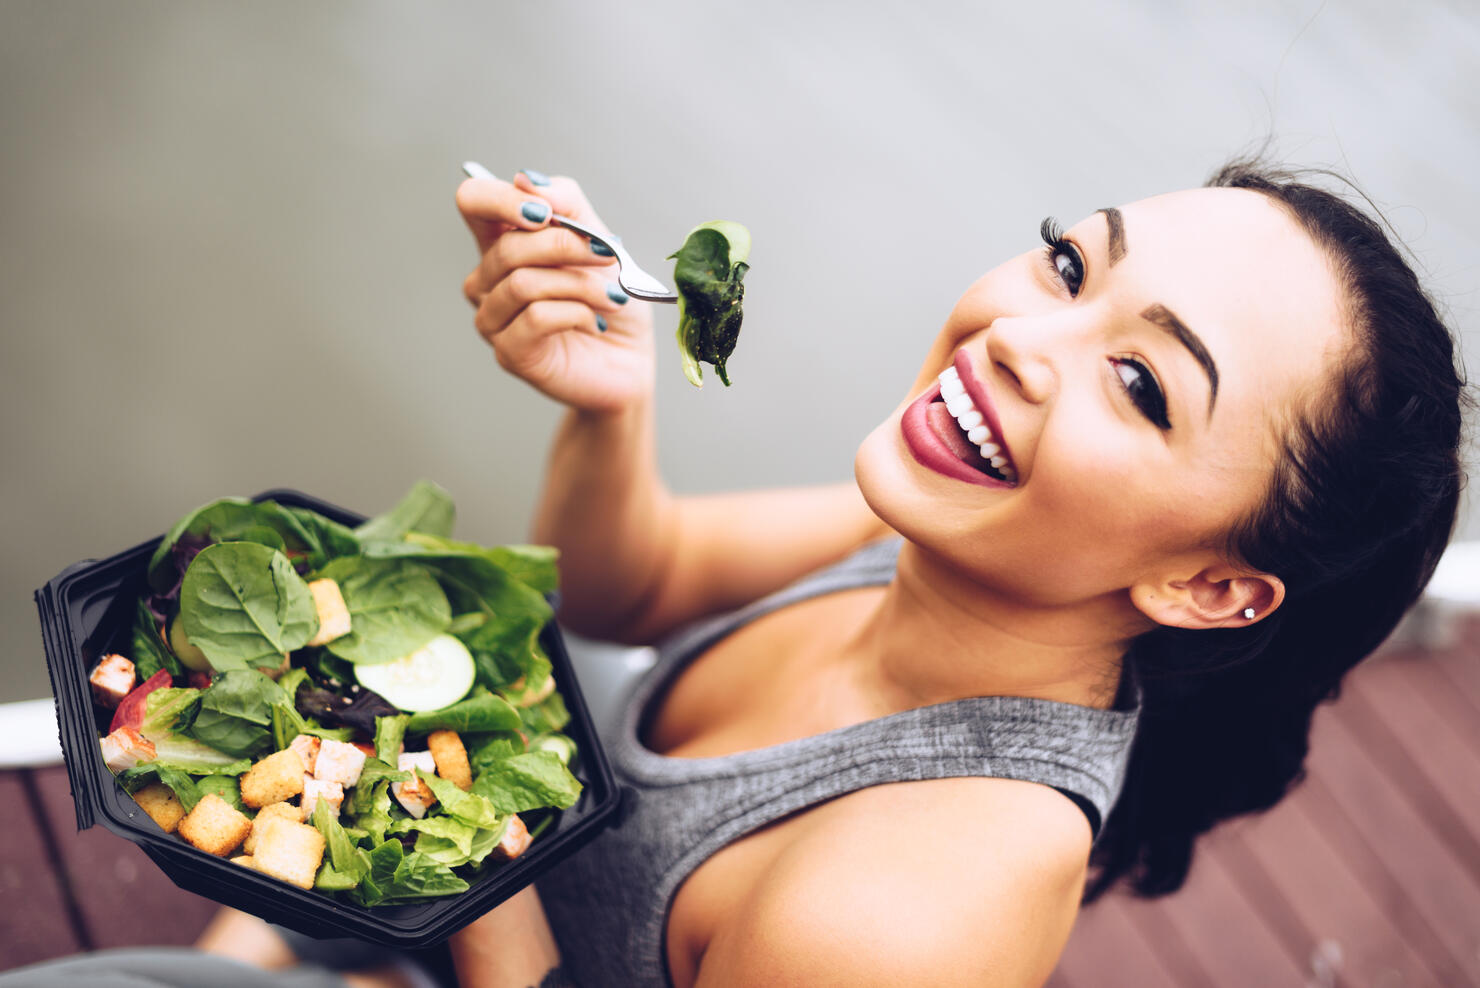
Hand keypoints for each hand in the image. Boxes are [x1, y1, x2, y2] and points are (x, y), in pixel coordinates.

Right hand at [457, 171, 655, 412]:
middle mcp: (487, 280)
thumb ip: (568, 205)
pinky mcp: (509, 353)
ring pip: (524, 283)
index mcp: (502, 242)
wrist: (631, 358)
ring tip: (613, 296)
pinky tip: (595, 321)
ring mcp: (493, 319)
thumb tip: (527, 180)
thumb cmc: (612, 298)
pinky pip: (536, 318)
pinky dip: (576, 313)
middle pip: (507, 247)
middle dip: (566, 246)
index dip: (503, 199)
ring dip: (580, 284)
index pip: (474, 201)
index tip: (546, 213)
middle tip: (609, 255)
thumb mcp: (601, 240)